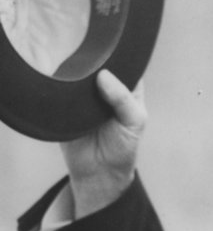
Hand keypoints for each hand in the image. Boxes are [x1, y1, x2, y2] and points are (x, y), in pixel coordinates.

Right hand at [60, 69, 146, 218]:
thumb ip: (124, 99)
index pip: (123, 64)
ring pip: (77, 76)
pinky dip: (61, 89)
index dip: (119, 59)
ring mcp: (83, 95)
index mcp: (126, 88)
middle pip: (97, 66)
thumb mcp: (134, 123)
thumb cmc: (123, 147)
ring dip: (76, 78)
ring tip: (81, 87)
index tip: (111, 57)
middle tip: (92, 74)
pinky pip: (59, 90)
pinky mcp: (64, 103)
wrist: (98, 173)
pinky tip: (65, 91)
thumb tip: (103, 76)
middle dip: (94, 67)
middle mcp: (104, 88)